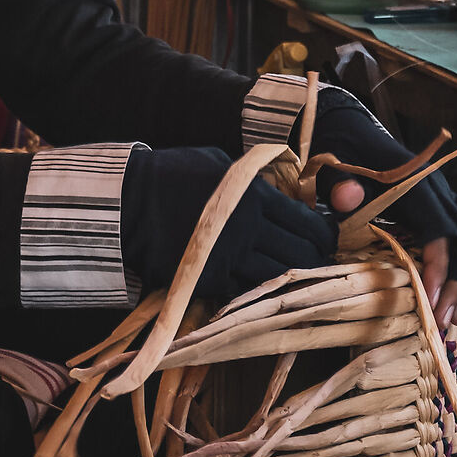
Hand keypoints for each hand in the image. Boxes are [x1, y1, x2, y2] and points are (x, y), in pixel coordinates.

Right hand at [121, 146, 339, 304]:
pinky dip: (262, 288)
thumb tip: (287, 197)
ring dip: (294, 278)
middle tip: (319, 260)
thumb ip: (255, 183)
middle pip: (300, 255)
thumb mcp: (221, 166)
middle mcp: (247, 230)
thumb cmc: (174, 176)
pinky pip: (248, 290)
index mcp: (253, 196)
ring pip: (279, 278)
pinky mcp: (209, 281)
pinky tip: (266, 283)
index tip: (327, 237)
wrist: (129, 205)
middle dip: (317, 260)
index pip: (307, 223)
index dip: (324, 234)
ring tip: (300, 276)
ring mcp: (228, 259)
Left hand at [307, 85, 456, 334]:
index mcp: (415, 181)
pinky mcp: (443, 206)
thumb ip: (339, 184)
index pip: (441, 229)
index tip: (428, 301)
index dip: (440, 267)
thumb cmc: (340, 152)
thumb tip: (347, 198)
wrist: (350, 130)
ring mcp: (445, 197)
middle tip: (445, 322)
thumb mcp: (331, 166)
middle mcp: (439, 189)